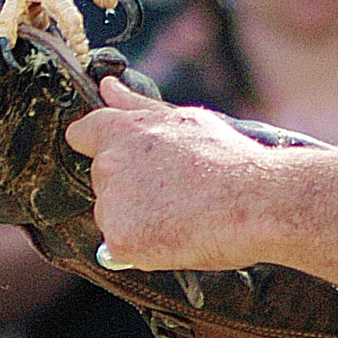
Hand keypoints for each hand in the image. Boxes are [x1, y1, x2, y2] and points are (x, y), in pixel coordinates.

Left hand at [64, 77, 274, 270]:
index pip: (82, 134)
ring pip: (111, 217)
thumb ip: (137, 106)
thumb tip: (108, 86)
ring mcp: (112, 202)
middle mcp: (109, 164)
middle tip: (173, 193)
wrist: (255, 200)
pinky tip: (174, 238)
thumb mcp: (183, 120)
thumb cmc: (228, 160)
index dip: (98, 147)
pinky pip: (121, 250)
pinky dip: (142, 250)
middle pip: (102, 182)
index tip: (123, 161)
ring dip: (134, 221)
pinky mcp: (120, 239)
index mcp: (122, 130)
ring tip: (179, 215)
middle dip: (128, 189)